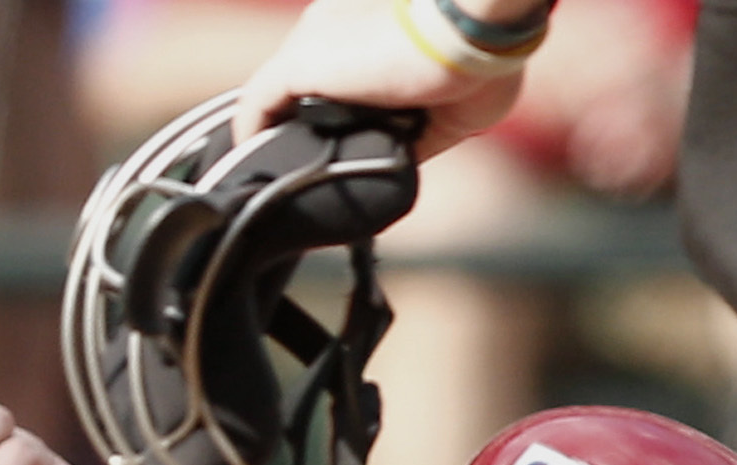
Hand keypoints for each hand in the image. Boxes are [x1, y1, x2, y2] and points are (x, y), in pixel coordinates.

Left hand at [235, 0, 528, 153]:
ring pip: (284, 91)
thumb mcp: (455, 110)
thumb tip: (399, 160)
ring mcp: (315, 42)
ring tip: (286, 168)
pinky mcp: (300, 65)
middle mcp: (335, 26)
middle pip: (315, 81)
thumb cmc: (483, 62)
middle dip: (316, 120)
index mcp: (373, 24)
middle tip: (317, 162)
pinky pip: (259, 103)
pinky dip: (254, 132)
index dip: (349, 105)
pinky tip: (254, 159)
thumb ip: (421, 133)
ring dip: (286, 127)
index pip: (349, 70)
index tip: (353, 137)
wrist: (472, 32)